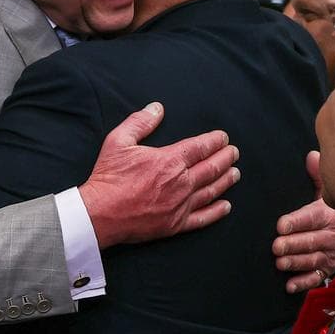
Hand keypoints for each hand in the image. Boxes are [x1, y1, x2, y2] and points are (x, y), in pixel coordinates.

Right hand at [80, 102, 239, 247]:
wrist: (99, 214)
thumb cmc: (108, 177)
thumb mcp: (119, 141)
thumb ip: (140, 122)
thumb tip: (157, 108)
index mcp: (169, 160)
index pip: (200, 147)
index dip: (215, 141)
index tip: (223, 138)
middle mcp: (180, 183)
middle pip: (211, 168)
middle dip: (226, 158)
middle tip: (234, 153)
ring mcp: (180, 205)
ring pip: (211, 191)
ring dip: (226, 180)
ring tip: (235, 174)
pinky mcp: (175, 225)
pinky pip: (202, 218)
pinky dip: (216, 212)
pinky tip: (226, 207)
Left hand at [273, 152, 334, 293]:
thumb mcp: (329, 193)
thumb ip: (317, 177)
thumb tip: (312, 155)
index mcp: (331, 215)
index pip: (313, 217)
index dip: (297, 221)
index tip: (281, 224)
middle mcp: (333, 237)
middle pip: (313, 242)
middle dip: (294, 244)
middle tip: (276, 246)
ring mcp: (331, 256)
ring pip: (313, 261)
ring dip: (296, 263)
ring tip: (280, 263)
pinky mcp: (328, 271)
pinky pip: (317, 279)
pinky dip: (303, 283)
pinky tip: (289, 285)